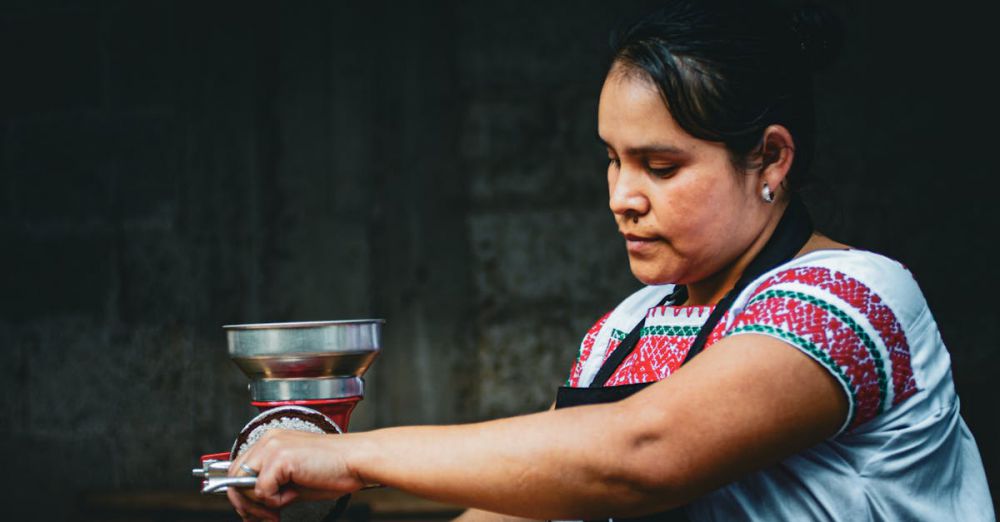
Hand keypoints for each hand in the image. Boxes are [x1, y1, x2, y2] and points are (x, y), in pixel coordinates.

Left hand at [225, 429, 364, 520]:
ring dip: (258, 504)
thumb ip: (272, 488)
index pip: (240, 468)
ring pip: (242, 483)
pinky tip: (290, 498)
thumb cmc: (334, 470)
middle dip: (245, 503)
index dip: (243, 494)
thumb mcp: (295, 480)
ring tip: (277, 511)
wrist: (357, 461)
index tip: (255, 513)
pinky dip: (273, 501)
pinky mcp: (280, 458)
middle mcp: (269, 440)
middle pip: (234, 476)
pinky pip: (261, 490)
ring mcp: (273, 447)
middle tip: (264, 518)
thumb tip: (252, 507)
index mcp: (272, 441)